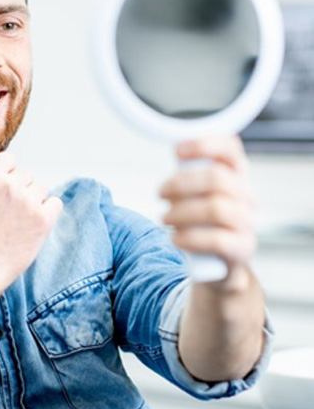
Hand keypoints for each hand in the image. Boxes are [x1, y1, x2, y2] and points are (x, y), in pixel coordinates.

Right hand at [0, 152, 62, 297]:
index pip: (9, 159)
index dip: (6, 174)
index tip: (2, 191)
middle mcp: (9, 185)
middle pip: (26, 174)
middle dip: (19, 188)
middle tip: (8, 211)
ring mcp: (28, 202)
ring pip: (41, 188)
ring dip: (33, 199)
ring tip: (19, 220)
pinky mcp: (43, 220)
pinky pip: (55, 203)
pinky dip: (48, 211)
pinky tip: (35, 223)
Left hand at [159, 136, 255, 281]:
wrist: (218, 263)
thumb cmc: (201, 221)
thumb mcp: (195, 193)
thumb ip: (187, 174)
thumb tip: (173, 156)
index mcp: (235, 175)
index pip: (230, 149)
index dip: (204, 145)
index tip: (176, 151)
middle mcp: (245, 195)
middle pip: (217, 178)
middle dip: (181, 184)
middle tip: (160, 193)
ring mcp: (247, 222)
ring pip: (216, 208)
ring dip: (182, 212)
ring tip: (165, 218)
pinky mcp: (242, 248)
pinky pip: (218, 240)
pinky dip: (190, 238)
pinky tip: (176, 239)